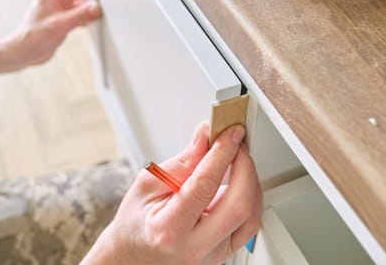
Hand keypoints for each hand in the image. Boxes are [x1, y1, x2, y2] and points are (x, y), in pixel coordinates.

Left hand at [5, 0, 100, 68]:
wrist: (25, 53)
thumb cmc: (33, 37)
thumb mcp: (60, 24)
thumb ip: (79, 15)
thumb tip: (95, 7)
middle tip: (97, 3)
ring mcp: (58, 9)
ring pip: (78, 2)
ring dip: (87, 8)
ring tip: (94, 15)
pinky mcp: (61, 20)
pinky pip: (77, 14)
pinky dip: (84, 17)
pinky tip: (89, 24)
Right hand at [81, 124, 261, 264]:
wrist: (135, 256)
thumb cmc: (136, 223)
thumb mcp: (148, 185)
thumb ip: (183, 161)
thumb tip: (206, 137)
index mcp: (168, 230)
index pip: (204, 186)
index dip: (222, 154)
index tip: (230, 133)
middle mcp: (195, 248)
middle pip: (239, 206)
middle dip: (244, 167)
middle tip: (236, 144)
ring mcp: (213, 255)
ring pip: (251, 216)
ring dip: (250, 181)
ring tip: (235, 161)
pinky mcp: (225, 253)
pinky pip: (249, 224)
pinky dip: (249, 197)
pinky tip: (239, 182)